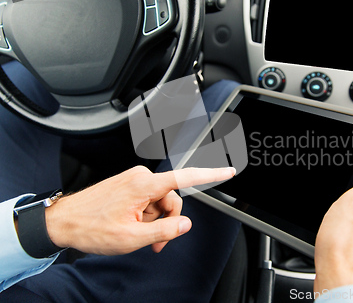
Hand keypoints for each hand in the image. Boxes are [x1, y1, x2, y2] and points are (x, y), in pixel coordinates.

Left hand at [45, 166, 235, 254]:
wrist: (62, 222)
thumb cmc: (91, 227)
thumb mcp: (132, 237)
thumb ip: (164, 230)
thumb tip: (185, 225)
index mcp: (143, 184)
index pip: (185, 178)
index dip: (210, 174)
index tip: (227, 171)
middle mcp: (140, 177)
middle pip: (172, 199)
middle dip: (167, 222)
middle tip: (156, 242)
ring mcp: (134, 181)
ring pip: (160, 202)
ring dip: (155, 222)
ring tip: (139, 236)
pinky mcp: (129, 186)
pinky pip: (148, 201)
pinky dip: (146, 216)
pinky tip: (133, 227)